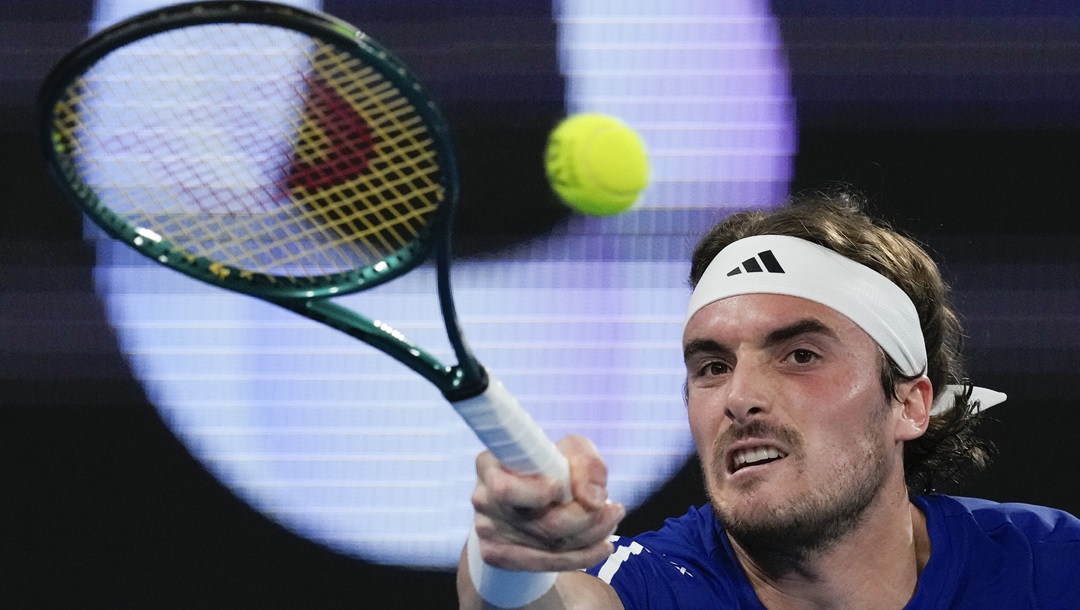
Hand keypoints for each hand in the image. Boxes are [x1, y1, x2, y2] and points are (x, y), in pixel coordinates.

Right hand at [470, 435, 625, 572]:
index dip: (537, 493)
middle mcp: (484, 499)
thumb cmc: (551, 467)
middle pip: (541, 522)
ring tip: (612, 519)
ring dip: (592, 535)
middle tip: (613, 507)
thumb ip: (586, 462)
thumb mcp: (572, 452)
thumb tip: (592, 499)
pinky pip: (547, 563)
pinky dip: (583, 556)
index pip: (506, 489)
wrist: (530, 499)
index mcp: (490, 465)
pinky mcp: (498, 556)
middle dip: (587, 517)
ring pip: (550, 545)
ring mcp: (488, 531)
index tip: (560, 486)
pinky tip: (603, 546)